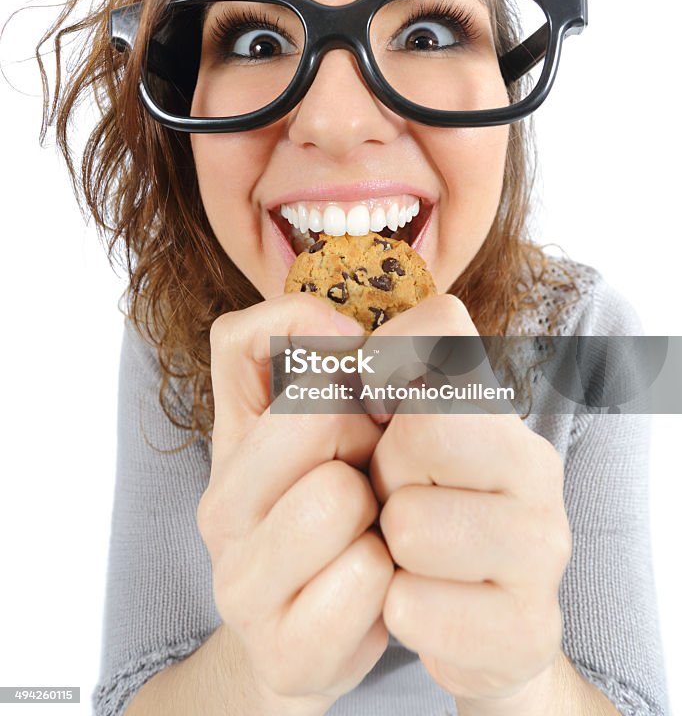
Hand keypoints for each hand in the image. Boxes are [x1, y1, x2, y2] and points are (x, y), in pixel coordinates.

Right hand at [196, 294, 394, 714]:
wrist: (331, 633)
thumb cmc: (349, 506)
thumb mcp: (336, 418)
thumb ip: (325, 355)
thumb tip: (349, 331)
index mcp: (230, 439)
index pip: (244, 341)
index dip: (308, 331)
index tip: (355, 358)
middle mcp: (218, 505)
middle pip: (312, 413)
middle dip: (364, 435)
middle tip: (369, 472)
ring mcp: (238, 581)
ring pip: (337, 496)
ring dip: (380, 513)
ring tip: (370, 534)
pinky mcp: (281, 648)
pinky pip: (366, 579)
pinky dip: (387, 580)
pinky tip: (373, 588)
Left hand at [367, 295, 571, 706]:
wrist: (435, 625)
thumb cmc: (381, 509)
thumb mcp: (350, 426)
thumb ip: (329, 364)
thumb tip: (331, 343)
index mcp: (494, 404)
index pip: (443, 330)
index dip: (386, 360)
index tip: (372, 402)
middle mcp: (535, 465)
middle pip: (424, 430)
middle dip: (379, 471)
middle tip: (387, 497)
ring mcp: (543, 547)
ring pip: (412, 525)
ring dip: (380, 548)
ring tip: (401, 555)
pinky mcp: (529, 628)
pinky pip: (410, 607)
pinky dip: (389, 612)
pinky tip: (413, 604)